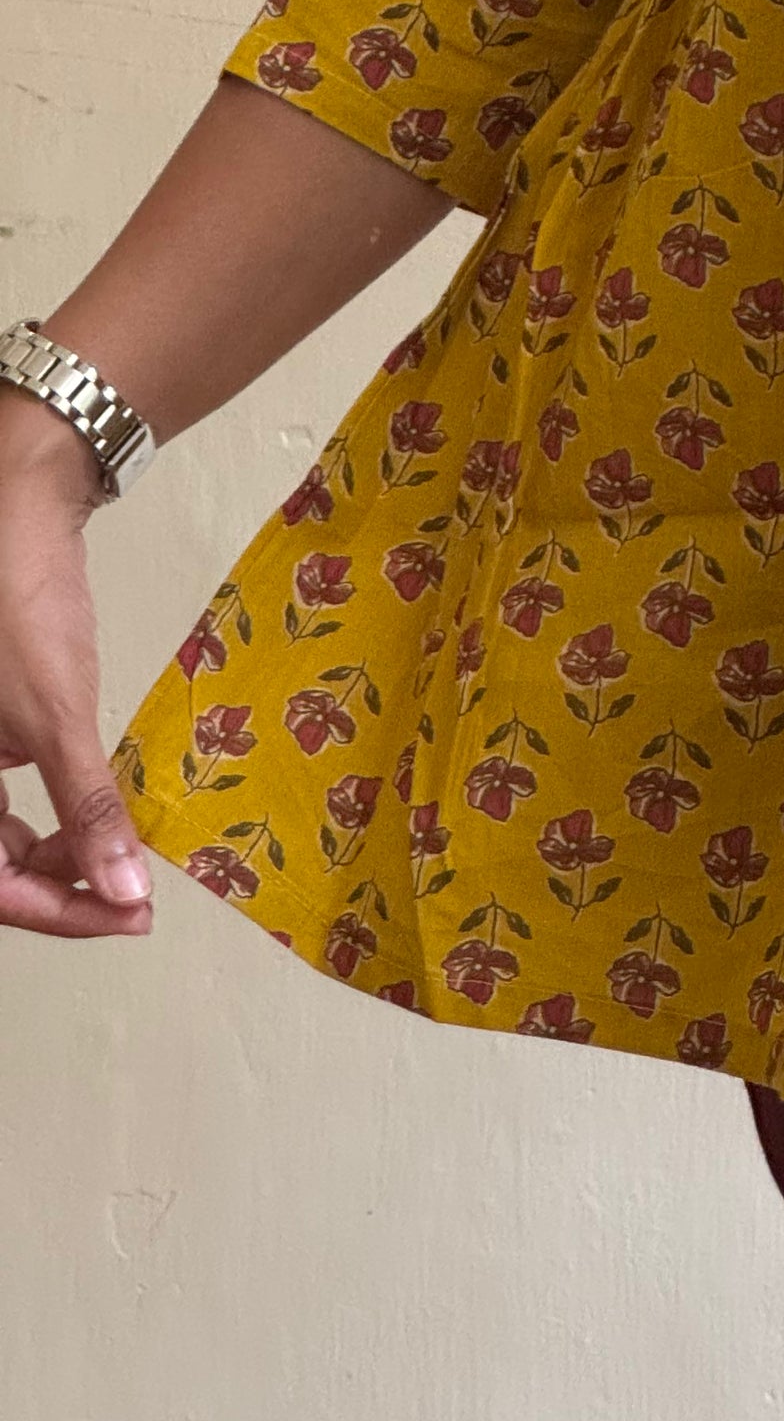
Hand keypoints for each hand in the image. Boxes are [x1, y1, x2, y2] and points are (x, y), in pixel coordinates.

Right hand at [0, 390, 152, 937]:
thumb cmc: (18, 603)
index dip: (57, 912)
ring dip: (57, 848)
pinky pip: (2, 784)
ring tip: (122, 854)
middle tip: (133, 896)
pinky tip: (95, 800)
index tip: (126, 915)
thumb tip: (121, 891)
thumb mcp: (57, 713)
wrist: (15, 505)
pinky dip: (51, 802)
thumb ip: (88, 807)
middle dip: (60, 885)